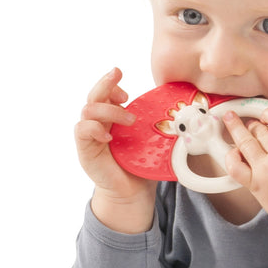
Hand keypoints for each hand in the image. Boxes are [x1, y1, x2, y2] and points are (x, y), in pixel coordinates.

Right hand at [76, 68, 156, 232]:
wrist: (132, 193)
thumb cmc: (142, 166)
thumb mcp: (152, 140)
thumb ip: (158, 124)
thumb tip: (186, 110)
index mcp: (113, 118)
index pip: (106, 93)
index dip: (113, 84)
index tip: (128, 91)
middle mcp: (99, 124)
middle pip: (94, 95)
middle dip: (106, 82)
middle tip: (118, 74)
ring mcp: (90, 136)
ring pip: (88, 109)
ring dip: (109, 110)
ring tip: (130, 121)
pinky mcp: (85, 150)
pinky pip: (82, 130)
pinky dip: (94, 129)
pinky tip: (109, 137)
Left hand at [223, 106, 267, 256]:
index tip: (264, 114)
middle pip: (259, 129)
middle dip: (253, 124)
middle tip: (249, 123)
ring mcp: (266, 169)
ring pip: (245, 141)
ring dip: (236, 129)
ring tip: (230, 120)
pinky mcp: (256, 185)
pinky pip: (235, 166)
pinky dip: (231, 156)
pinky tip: (232, 152)